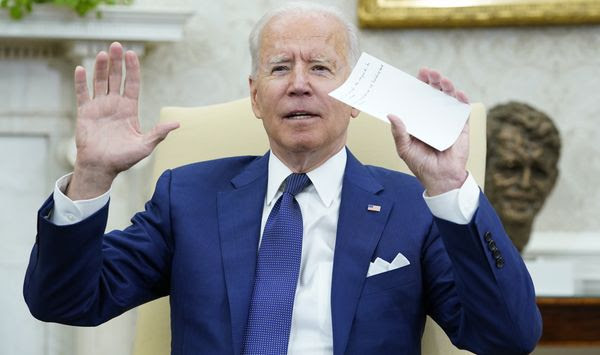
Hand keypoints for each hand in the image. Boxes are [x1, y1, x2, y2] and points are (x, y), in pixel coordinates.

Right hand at [68, 42, 178, 199]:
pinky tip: (81, 69)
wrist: (102, 167)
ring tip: (102, 53)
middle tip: (116, 45)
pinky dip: (81, 82)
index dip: (132, 69)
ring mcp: (99, 107)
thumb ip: (159, 133)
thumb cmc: (124, 158)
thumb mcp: (145, 145)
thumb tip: (177, 123)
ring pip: (100, 82)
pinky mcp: (85, 112)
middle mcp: (114, 104)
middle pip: (115, 78)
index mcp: (129, 109)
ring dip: (100, 68)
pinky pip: (82, 94)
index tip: (132, 54)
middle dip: (116, 62)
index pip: (132, 84)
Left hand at [388, 68, 469, 195]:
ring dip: (446, 87)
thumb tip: (391, 115)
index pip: (419, 98)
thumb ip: (399, 133)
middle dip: (432, 81)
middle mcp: (434, 116)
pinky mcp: (461, 126)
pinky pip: (463, 110)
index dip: (418, 85)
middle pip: (434, 94)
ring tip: (442, 80)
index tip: (416, 75)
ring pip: (448, 98)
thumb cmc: (421, 164)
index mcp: (419, 119)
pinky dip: (461, 100)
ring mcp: (448, 120)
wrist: (440, 179)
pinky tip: (457, 93)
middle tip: (429, 72)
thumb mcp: (404, 149)